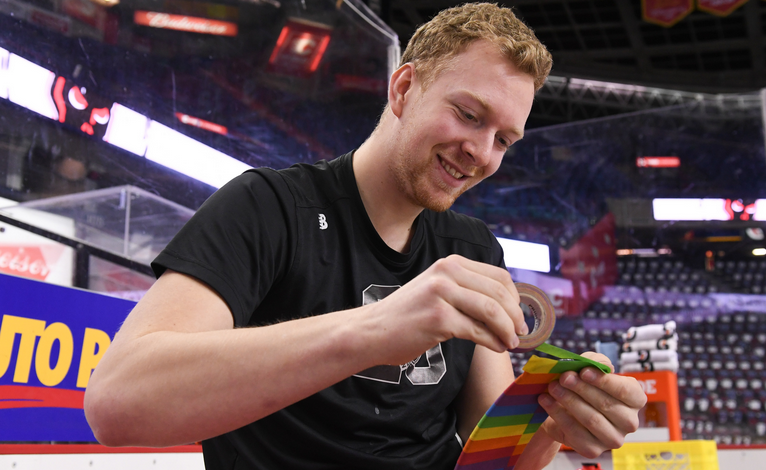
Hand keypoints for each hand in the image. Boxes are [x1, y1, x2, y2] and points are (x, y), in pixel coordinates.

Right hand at [366, 255, 526, 364]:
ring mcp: (441, 294)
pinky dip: (493, 341)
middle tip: (521, 333)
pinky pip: (477, 331)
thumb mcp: (437, 290)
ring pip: (491, 311)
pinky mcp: (438, 318)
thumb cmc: (408, 315)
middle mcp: (446, 273)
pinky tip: (496, 348)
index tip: (518, 315)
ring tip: (510, 343)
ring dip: (507, 330)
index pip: (498, 275)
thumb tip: (509, 307)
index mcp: (450, 263)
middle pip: (498, 292)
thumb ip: (466, 290)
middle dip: (515, 315)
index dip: (515, 297)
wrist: (373, 330)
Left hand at [537, 352, 646, 457]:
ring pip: (591, 420)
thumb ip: (595, 362)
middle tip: (562, 377)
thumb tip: (594, 364)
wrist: (565, 409)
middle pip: (606, 405)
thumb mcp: (590, 368)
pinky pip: (575, 432)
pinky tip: (546, 401)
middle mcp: (629, 422)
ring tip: (552, 387)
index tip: (583, 371)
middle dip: (581, 389)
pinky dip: (558, 414)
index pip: (625, 391)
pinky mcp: (593, 450)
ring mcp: (613, 439)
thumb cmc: (584, 385)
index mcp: (635, 400)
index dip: (604, 381)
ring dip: (569, 400)